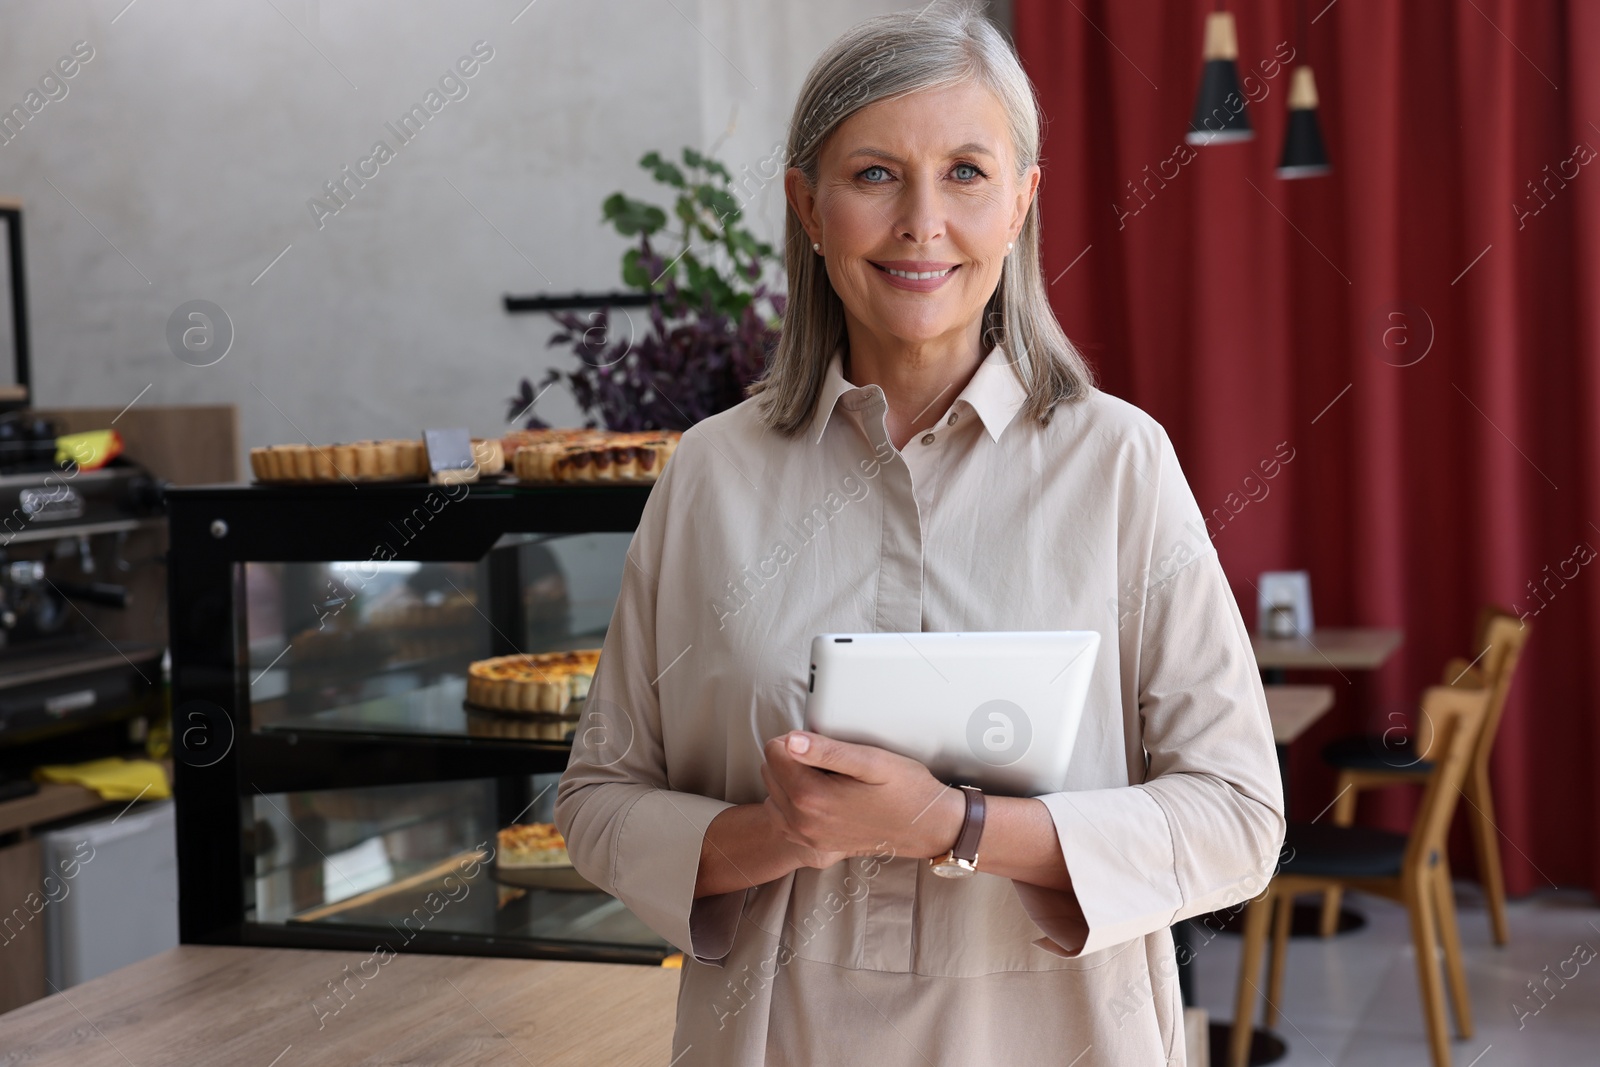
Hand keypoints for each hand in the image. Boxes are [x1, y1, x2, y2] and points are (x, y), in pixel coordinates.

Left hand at [760, 730, 965, 860]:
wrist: (926, 827)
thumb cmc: (905, 790)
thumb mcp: (871, 761)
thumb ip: (828, 751)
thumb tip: (791, 741)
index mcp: (812, 797)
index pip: (774, 752)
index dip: (794, 738)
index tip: (819, 741)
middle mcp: (803, 822)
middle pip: (769, 771)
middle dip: (790, 758)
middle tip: (826, 758)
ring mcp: (807, 838)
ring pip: (773, 794)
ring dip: (789, 780)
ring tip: (823, 775)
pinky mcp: (813, 845)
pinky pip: (782, 818)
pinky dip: (792, 802)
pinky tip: (820, 795)